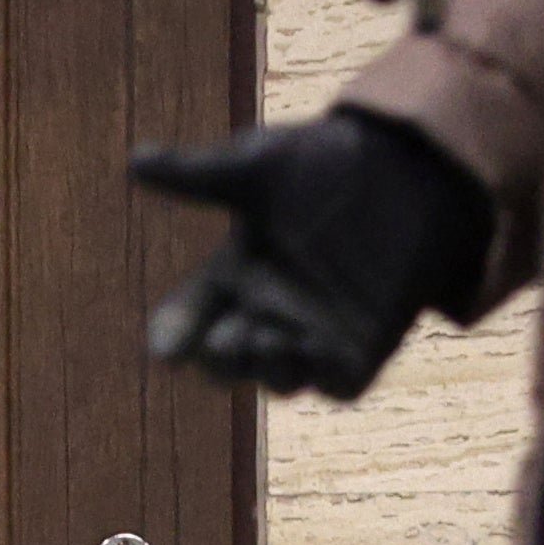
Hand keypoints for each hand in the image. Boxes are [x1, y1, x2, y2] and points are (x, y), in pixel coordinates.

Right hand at [133, 111, 494, 401]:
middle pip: (225, 359)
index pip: (188, 317)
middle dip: (219, 359)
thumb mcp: (259, 165)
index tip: (165, 348)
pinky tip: (317, 349)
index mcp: (232, 276)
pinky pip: (336, 383)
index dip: (173, 334)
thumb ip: (199, 175)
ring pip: (277, 376)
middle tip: (220, 342)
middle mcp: (264, 314)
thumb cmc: (324, 164)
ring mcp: (312, 337)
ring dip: (268, 366)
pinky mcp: (361, 351)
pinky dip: (323, 375)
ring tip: (265, 339)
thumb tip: (134, 161)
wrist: (408, 168)